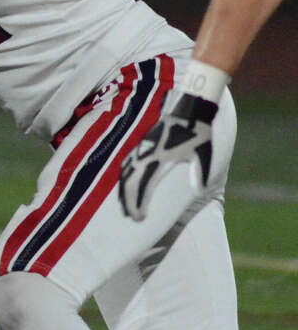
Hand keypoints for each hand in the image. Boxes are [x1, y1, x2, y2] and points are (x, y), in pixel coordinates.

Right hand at [118, 91, 217, 220]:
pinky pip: (128, 164)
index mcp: (162, 160)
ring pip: (127, 173)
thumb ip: (200, 173)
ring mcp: (143, 149)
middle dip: (130, 201)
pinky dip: (125, 177)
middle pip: (131, 183)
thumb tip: (199, 191)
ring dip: (125, 191)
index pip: (145, 186)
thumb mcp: (204, 155)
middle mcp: (148, 155)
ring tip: (126, 205)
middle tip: (133, 217)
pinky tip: (126, 184)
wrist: (188, 110)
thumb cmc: (198, 134)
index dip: (140, 203)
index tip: (139, 218)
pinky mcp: (142, 145)